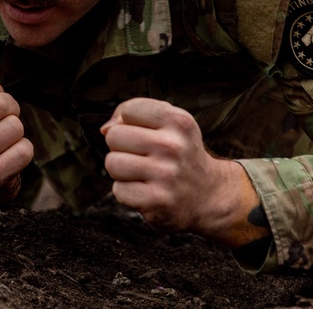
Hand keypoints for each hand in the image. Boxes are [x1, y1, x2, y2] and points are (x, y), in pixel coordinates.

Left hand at [100, 98, 267, 247]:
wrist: (208, 194)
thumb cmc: (180, 153)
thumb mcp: (171, 123)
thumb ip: (136, 113)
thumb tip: (104, 129)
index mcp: (179, 121)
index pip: (129, 110)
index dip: (127, 121)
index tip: (141, 132)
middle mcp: (173, 146)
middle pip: (114, 136)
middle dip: (121, 146)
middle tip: (141, 156)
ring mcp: (166, 175)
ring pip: (112, 163)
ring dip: (121, 170)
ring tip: (142, 173)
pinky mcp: (158, 201)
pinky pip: (118, 190)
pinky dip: (127, 192)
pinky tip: (145, 190)